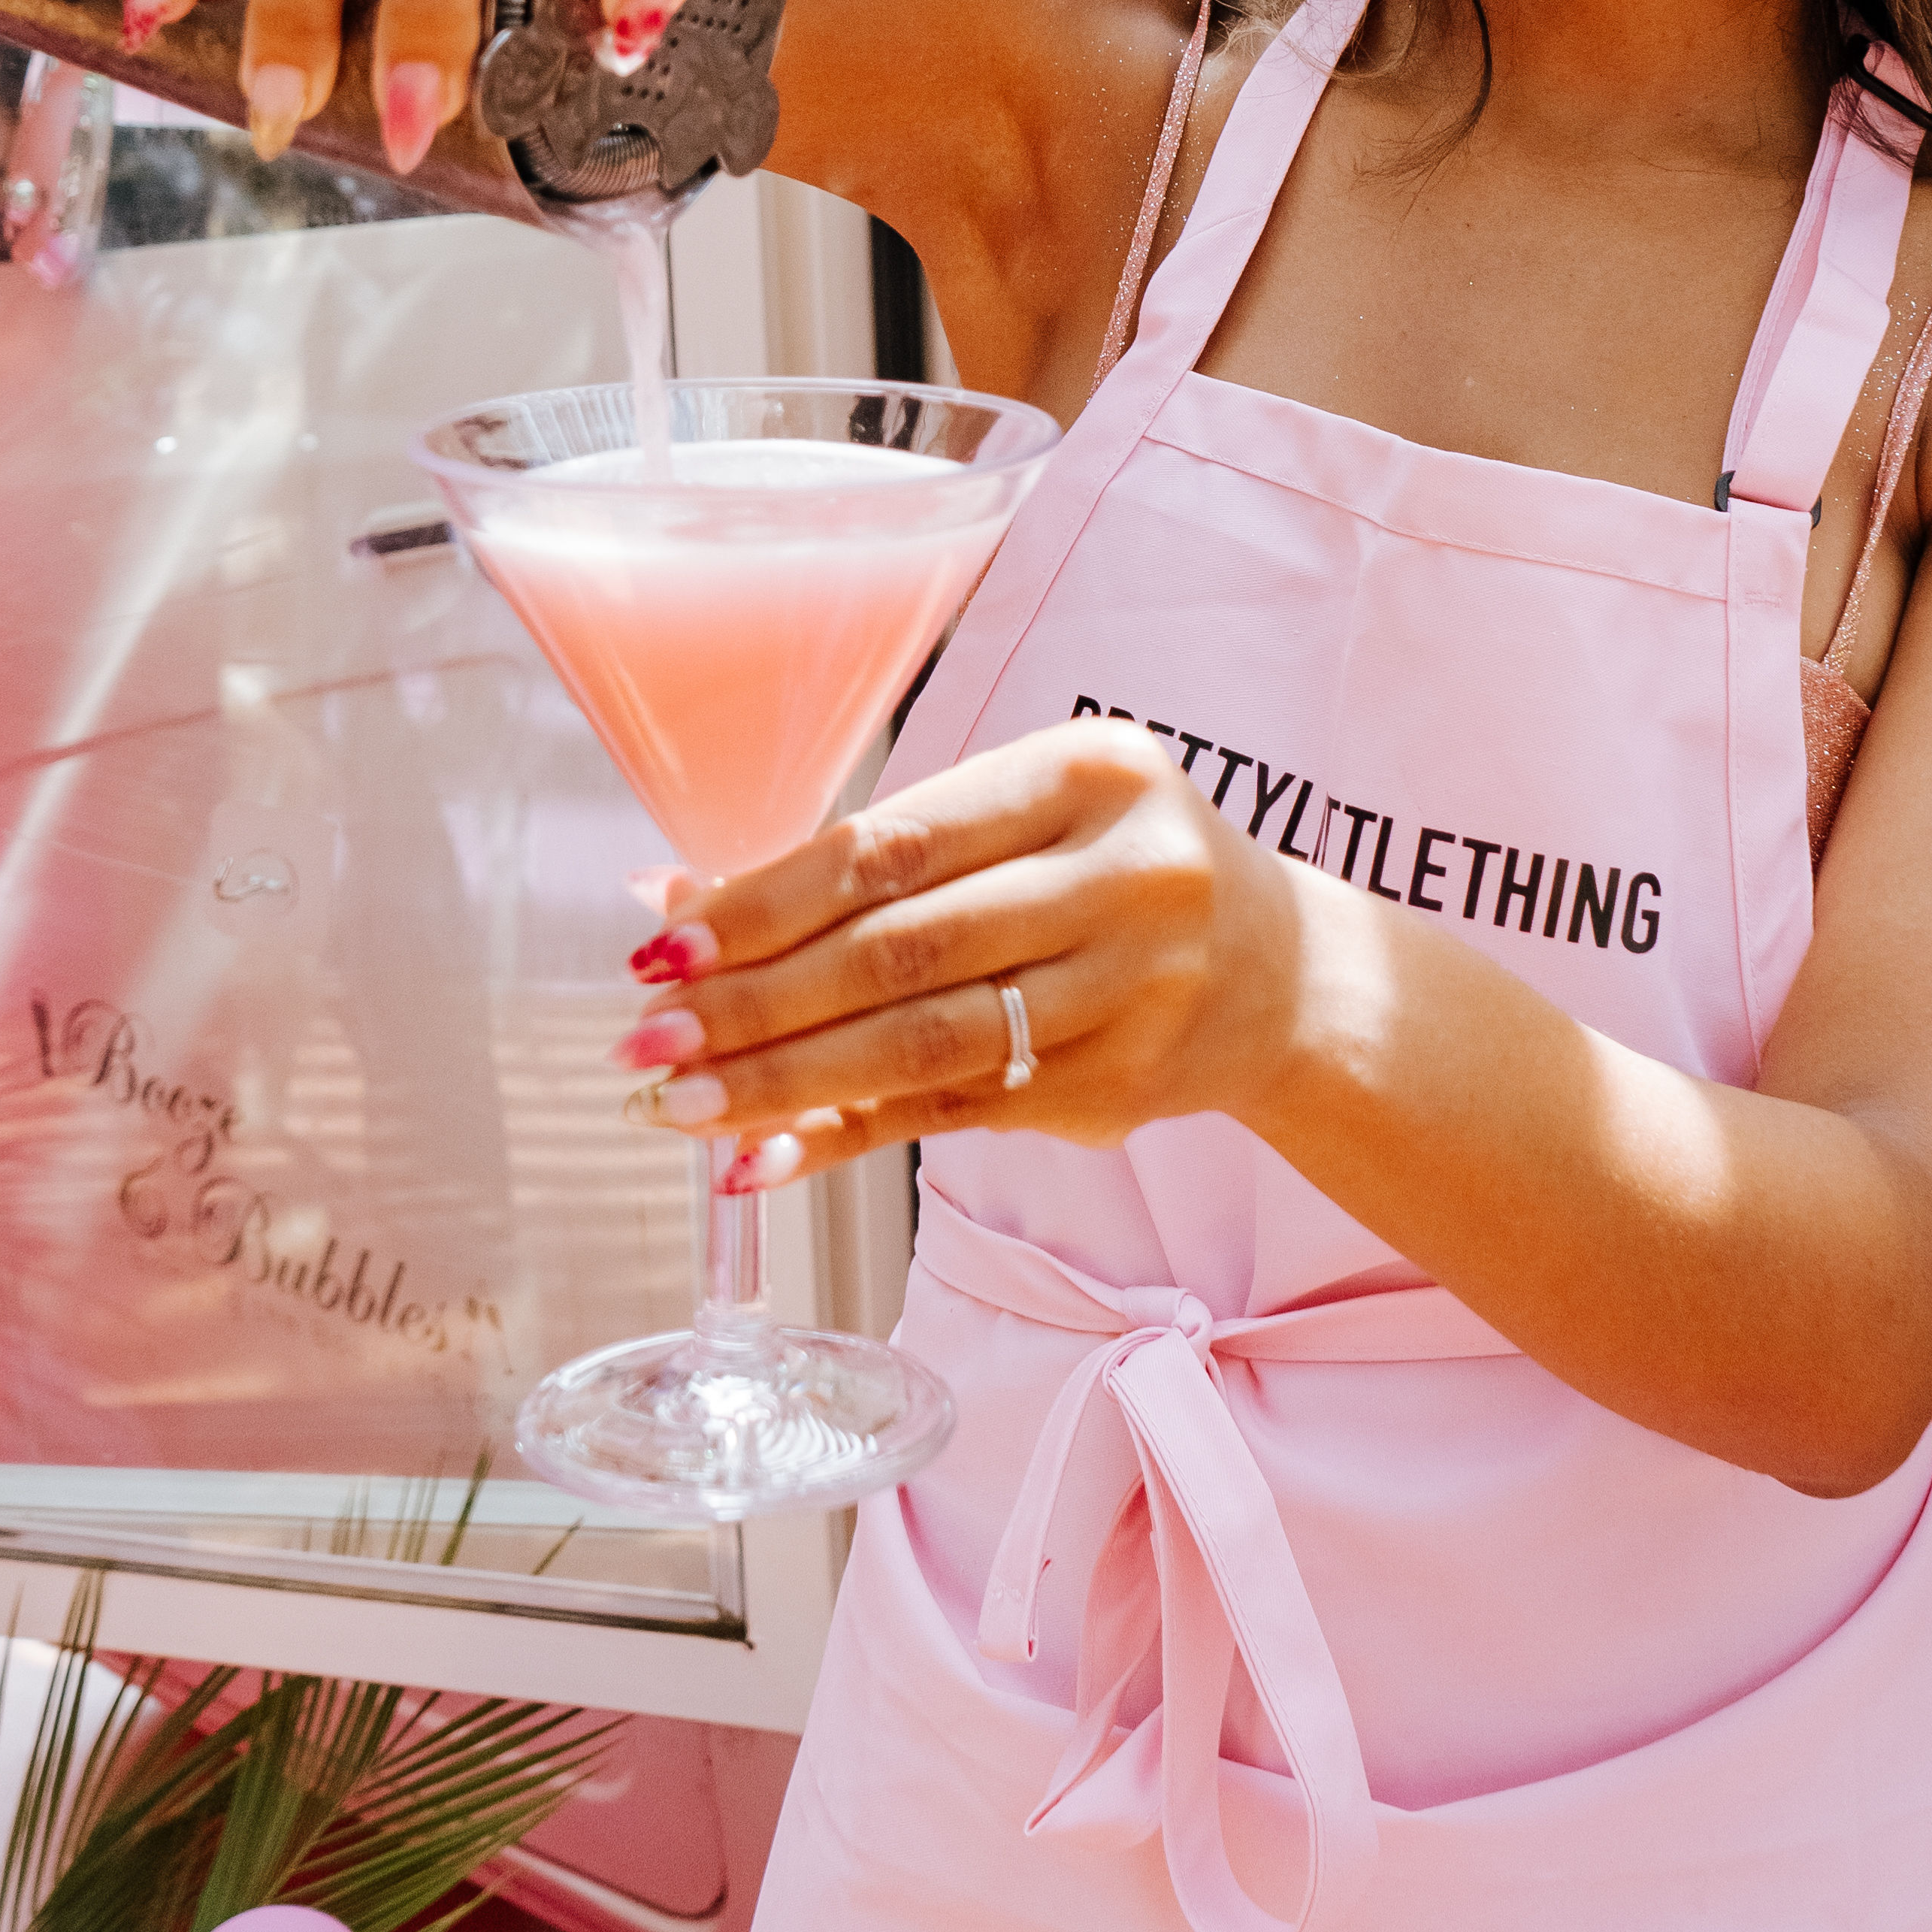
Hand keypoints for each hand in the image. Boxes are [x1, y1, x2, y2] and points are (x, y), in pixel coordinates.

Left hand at [613, 720, 1314, 1189]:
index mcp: (1089, 773)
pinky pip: (952, 1114)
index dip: (769, 901)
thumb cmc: (1113, 871)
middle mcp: (1124, 877)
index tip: (665, 944)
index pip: (895, 846)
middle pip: (902, 952)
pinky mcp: (1118, 1087)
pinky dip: (848, 1138)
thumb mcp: (1023, 818)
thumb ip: (874, 860)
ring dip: (783, 1083)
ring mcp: (1131, 991)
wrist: (1284, 972)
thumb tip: (677, 900)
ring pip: (923, 1045)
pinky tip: (764, 1158)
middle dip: (754, 1003)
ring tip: (679, 1105)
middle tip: (647, 1041)